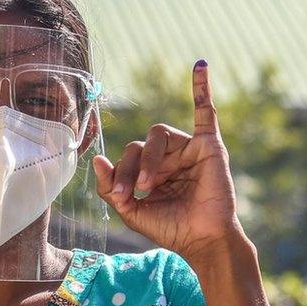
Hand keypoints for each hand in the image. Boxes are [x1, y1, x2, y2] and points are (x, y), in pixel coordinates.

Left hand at [92, 60, 244, 262]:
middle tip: (134, 193)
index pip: (126, 158)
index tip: (121, 197)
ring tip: (151, 184)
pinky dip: (202, 87)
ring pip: (159, 135)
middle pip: (139, 145)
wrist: (202, 239)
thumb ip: (110, 188)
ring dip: (151, 159)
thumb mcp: (131, 211)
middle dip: (131, 169)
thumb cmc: (170, 228)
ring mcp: (187, 149)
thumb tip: (98, 159)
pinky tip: (199, 66)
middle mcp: (168, 157)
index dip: (118, 174)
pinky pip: (205, 111)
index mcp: (149, 170)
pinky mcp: (208, 146)